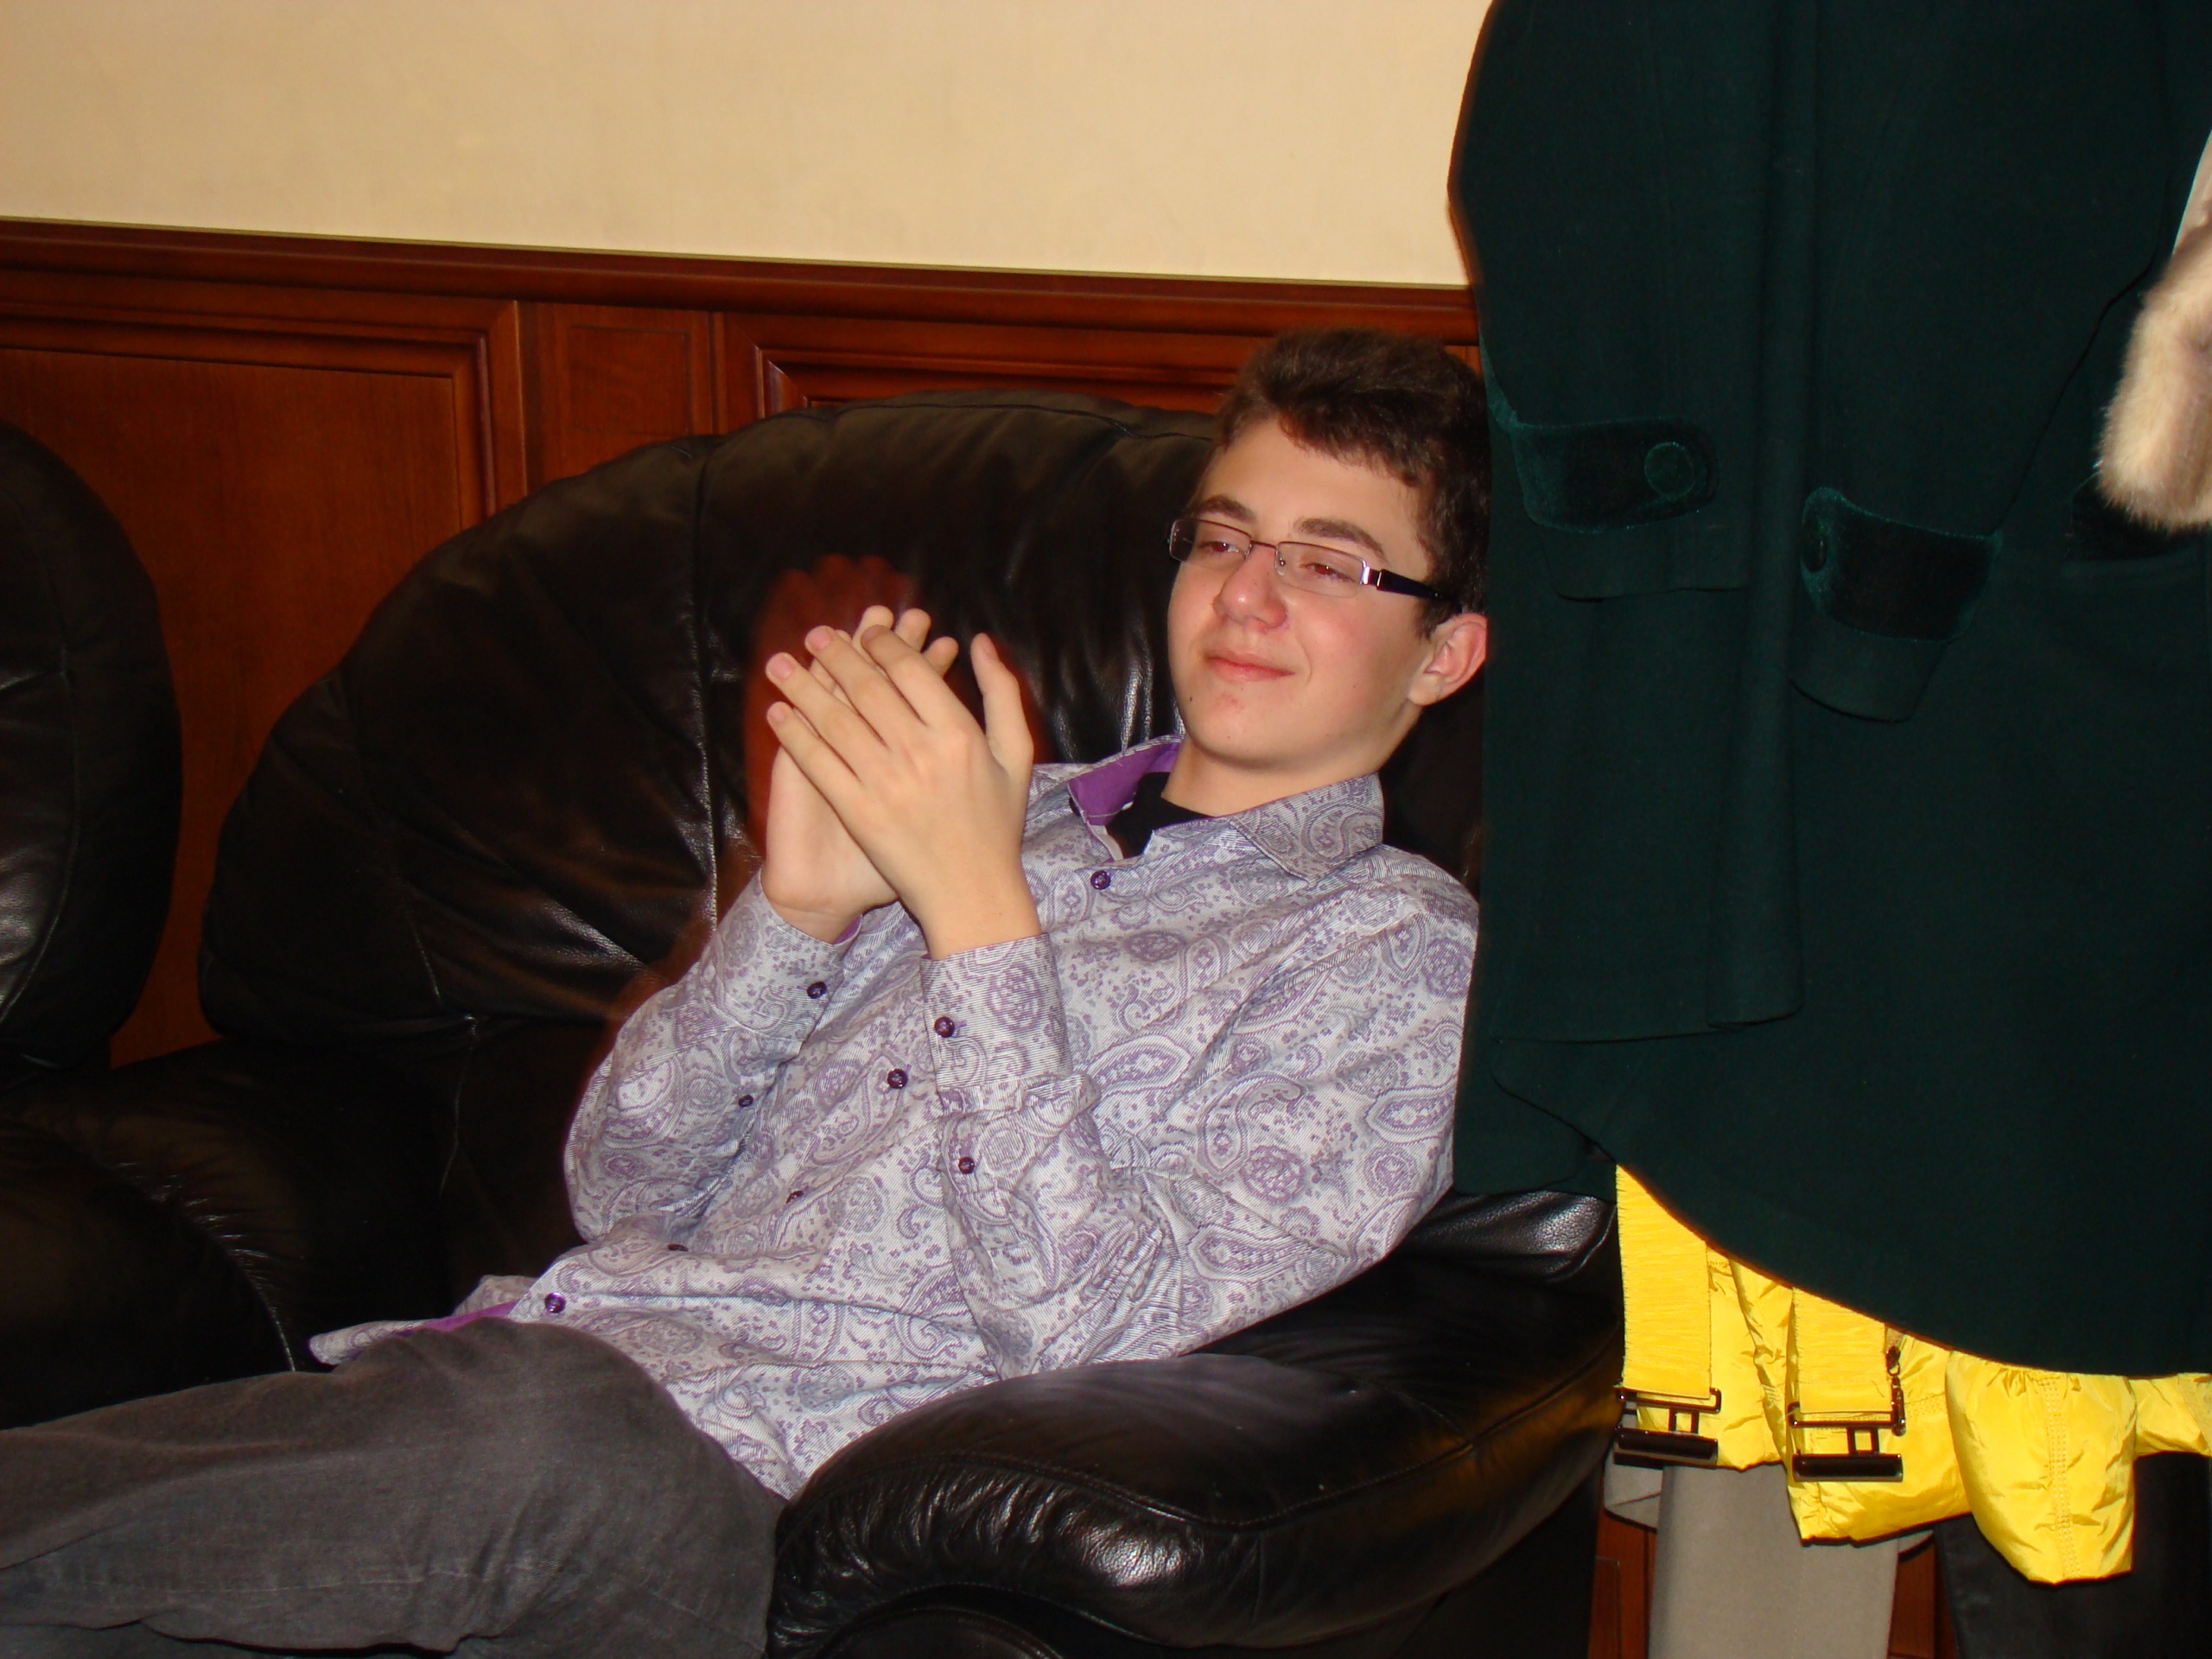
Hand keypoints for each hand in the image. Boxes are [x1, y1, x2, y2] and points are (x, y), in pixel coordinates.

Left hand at [764, 620, 1037, 957]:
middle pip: (868, 689)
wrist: (972, 892)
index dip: (883, 645)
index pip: (911, 672)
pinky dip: (795, 735)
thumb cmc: (996, 823)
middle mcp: (921, 753)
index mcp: (960, 734)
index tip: (866, 634)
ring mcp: (886, 784)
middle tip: (815, 635)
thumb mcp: (1016, 754)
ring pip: (835, 720)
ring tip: (781, 664)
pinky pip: (819, 763)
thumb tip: (980, 640)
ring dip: (804, 687)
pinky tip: (778, 714)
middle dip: (836, 656)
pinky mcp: (859, 812)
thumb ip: (1002, 693)